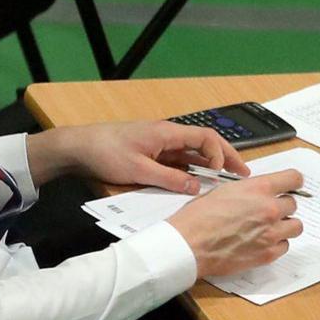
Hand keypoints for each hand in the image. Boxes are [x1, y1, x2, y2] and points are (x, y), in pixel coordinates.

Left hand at [35, 118, 244, 192]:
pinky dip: (189, 172)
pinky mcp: (149, 154)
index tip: (225, 174)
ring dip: (207, 167)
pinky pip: (176, 162)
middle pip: (203, 144)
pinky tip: (196, 185)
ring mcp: (158, 145)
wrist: (77, 147)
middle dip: (224, 158)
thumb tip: (198, 187)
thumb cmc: (105, 153)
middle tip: (243, 174)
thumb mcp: (138, 170)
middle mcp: (166, 136)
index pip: (206, 138)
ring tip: (224, 183)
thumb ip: (169, 179)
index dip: (221, 154)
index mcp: (167, 133)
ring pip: (191, 155)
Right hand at [167, 168, 305, 277]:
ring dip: (284, 225)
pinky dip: (276, 243)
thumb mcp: (221, 191)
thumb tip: (258, 194)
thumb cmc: (197, 218)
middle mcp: (269, 209)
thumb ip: (247, 191)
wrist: (189, 245)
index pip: (294, 179)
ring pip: (295, 226)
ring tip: (267, 227)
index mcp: (257, 189)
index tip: (290, 185)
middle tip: (265, 211)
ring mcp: (271, 233)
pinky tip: (261, 242)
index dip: (292, 182)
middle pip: (293, 204)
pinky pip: (285, 245)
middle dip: (280, 206)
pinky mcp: (268, 253)